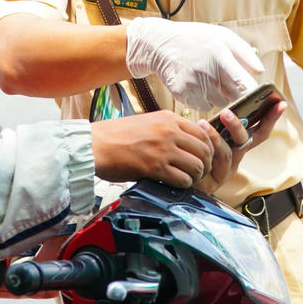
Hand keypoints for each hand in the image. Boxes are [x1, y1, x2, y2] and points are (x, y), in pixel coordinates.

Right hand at [90, 111, 214, 188]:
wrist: (95, 144)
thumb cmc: (116, 135)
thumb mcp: (146, 122)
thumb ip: (167, 129)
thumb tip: (185, 142)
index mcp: (168, 118)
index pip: (203, 133)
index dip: (207, 149)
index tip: (202, 158)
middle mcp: (169, 131)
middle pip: (205, 150)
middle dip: (205, 164)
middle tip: (197, 172)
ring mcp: (163, 149)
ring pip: (197, 166)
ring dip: (195, 176)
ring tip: (186, 179)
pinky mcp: (155, 167)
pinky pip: (183, 179)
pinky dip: (183, 185)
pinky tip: (174, 184)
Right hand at [125, 17, 262, 110]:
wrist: (159, 43)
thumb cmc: (195, 38)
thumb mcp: (221, 35)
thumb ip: (244, 52)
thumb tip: (260, 71)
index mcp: (220, 55)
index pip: (245, 86)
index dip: (254, 95)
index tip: (258, 98)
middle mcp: (207, 72)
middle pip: (233, 98)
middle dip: (236, 95)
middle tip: (232, 86)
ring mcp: (193, 85)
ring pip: (218, 103)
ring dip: (219, 97)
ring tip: (210, 80)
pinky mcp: (182, 94)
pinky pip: (202, 105)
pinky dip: (204, 99)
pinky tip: (198, 85)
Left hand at [196, 99, 286, 191]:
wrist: (176, 177)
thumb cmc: (193, 150)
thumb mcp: (207, 133)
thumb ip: (216, 124)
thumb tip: (225, 108)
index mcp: (238, 147)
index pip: (259, 132)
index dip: (271, 119)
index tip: (281, 103)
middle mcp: (236, 159)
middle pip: (246, 142)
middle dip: (238, 126)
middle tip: (226, 113)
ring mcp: (226, 172)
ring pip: (228, 153)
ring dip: (215, 137)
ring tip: (202, 123)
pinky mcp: (213, 183)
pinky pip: (213, 164)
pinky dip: (206, 148)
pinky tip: (196, 136)